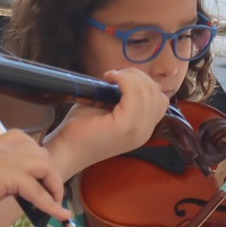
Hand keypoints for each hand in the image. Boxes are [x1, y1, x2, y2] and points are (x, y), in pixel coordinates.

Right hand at [0, 129, 68, 224]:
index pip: (22, 139)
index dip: (34, 155)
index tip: (37, 175)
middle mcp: (2, 149)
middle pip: (40, 151)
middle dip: (49, 172)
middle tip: (49, 194)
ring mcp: (8, 161)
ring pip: (45, 165)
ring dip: (54, 185)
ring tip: (56, 203)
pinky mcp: (10, 177)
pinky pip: (38, 190)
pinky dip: (51, 204)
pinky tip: (58, 215)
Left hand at [44, 67, 169, 173]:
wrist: (66, 149)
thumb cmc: (81, 128)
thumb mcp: (107, 110)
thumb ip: (123, 97)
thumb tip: (128, 77)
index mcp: (142, 129)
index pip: (160, 99)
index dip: (143, 83)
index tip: (120, 79)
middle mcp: (145, 132)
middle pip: (156, 93)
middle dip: (137, 77)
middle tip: (114, 76)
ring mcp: (137, 130)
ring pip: (148, 91)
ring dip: (130, 77)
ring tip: (111, 77)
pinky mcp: (125, 126)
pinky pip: (135, 94)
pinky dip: (124, 80)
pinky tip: (109, 78)